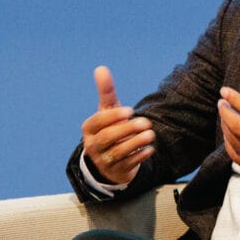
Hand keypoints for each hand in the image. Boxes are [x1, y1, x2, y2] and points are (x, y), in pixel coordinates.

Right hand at [81, 66, 154, 184]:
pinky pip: (128, 164)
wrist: (110, 159)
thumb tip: (101, 68)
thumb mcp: (107, 111)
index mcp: (89, 129)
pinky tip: (150, 149)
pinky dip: (139, 157)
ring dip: (135, 143)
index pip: (98, 122)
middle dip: (127, 129)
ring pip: (118, 153)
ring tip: (150, 135)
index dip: (113, 117)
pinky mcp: (117, 171)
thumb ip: (106, 92)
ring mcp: (104, 160)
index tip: (130, 110)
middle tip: (146, 122)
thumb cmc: (109, 128)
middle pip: (108, 138)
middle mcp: (93, 146)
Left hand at [218, 69, 239, 192]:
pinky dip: (229, 146)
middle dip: (225, 112)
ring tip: (225, 117)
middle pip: (237, 126)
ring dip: (225, 128)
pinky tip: (230, 136)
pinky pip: (238, 158)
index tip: (226, 91)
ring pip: (235, 142)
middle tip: (221, 103)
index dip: (234, 98)